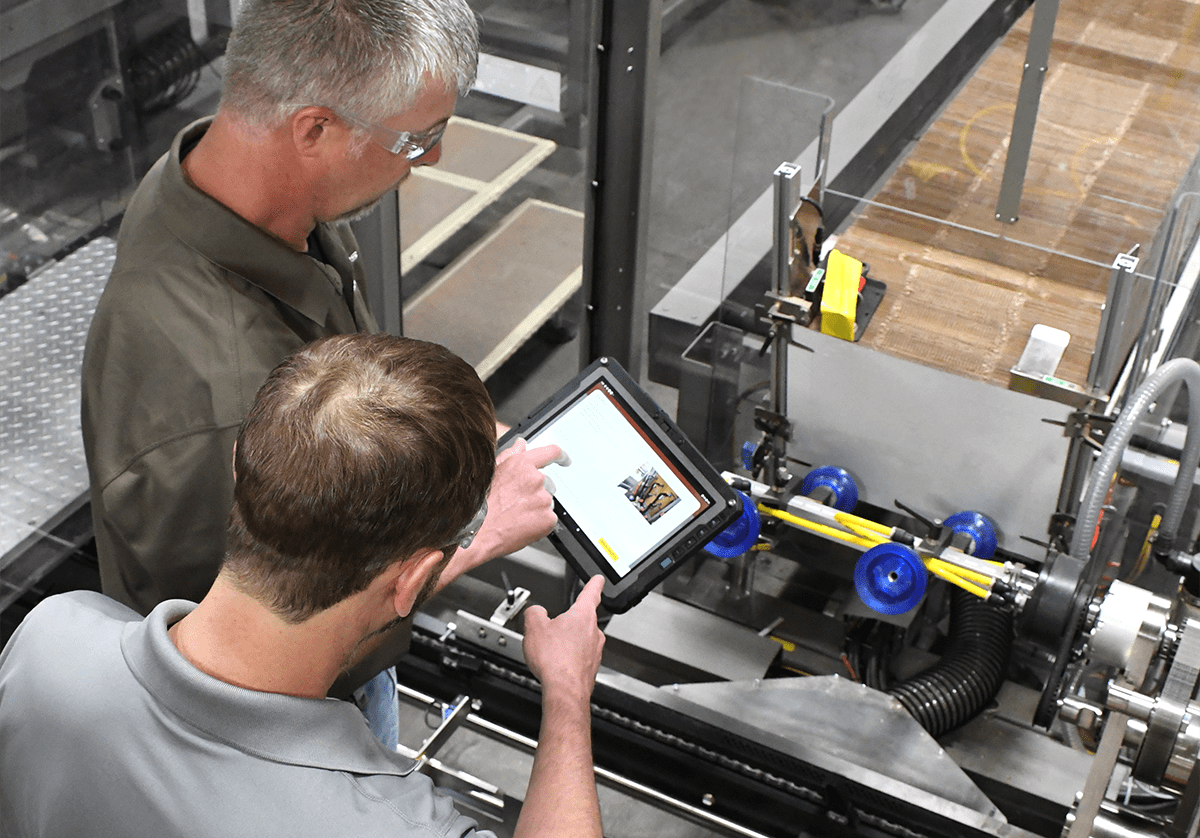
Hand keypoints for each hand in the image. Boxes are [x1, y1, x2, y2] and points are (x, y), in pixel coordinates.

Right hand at [477, 438, 560, 556]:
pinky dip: (539, 522)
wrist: (477, 532)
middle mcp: (535, 479)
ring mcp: (543, 499)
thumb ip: (510, 455)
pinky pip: (549, 518)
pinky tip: (521, 524)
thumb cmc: (480, 504)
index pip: (551, 453)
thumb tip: (521, 445)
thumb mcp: (492, 473)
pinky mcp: (548, 519)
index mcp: (522, 465)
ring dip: (536, 507)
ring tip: (515, 514)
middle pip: (547, 482)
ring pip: (547, 501)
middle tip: (516, 502)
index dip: (560, 456)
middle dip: (536, 491)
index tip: (564, 460)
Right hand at [522, 576, 605, 704]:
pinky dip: (567, 658)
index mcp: (582, 615)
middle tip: (552, 628)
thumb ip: (534, 613)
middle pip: (581, 619)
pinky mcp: (590, 667)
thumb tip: (535, 612)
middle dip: (568, 622)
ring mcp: (594, 651)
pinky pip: (577, 657)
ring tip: (549, 651)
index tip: (598, 579)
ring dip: (566, 642)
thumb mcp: (534, 627)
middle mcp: (594, 632)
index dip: (594, 583)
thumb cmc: (555, 659)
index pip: (591, 592)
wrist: (564, 690)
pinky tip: (555, 664)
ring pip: (579, 640)